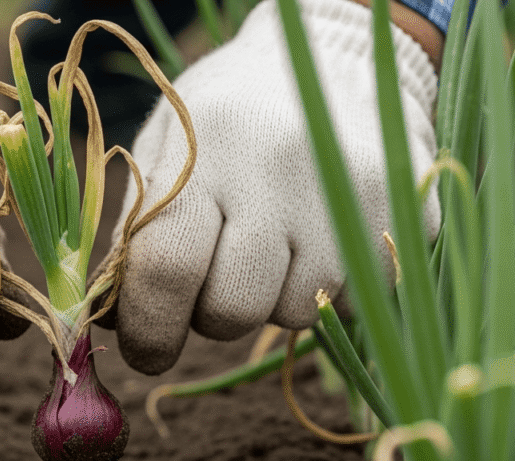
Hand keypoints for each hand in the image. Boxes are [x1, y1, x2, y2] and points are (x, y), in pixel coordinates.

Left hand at [106, 0, 439, 374]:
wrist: (336, 55)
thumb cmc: (231, 112)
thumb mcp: (168, 147)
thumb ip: (136, 231)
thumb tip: (112, 322)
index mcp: (207, 148)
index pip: (168, 269)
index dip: (147, 328)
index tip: (145, 350)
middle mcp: (280, 170)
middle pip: (232, 309)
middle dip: (211, 317)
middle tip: (214, 281)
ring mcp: (350, 193)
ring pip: (294, 314)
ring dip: (271, 301)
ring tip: (273, 246)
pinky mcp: (402, 213)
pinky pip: (352, 301)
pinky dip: (326, 292)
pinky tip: (318, 242)